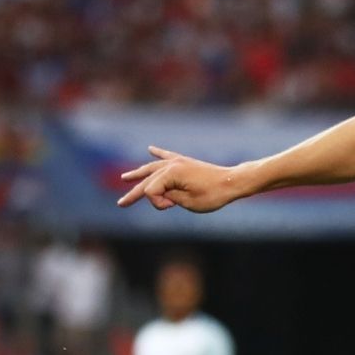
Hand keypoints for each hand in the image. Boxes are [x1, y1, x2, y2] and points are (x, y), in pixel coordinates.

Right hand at [117, 147, 245, 211]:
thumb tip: (160, 193)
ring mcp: (178, 162)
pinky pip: (168, 156)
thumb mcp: (189, 203)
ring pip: (152, 168)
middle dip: (134, 193)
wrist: (233, 182)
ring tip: (125, 177)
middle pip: (147, 180)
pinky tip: (150, 149)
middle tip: (121, 204)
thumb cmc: (213, 195)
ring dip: (138, 173)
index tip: (172, 206)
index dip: (158, 203)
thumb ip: (170, 197)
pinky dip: (158, 153)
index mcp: (170, 173)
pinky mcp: (185, 162)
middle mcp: (171, 164)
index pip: (151, 191)